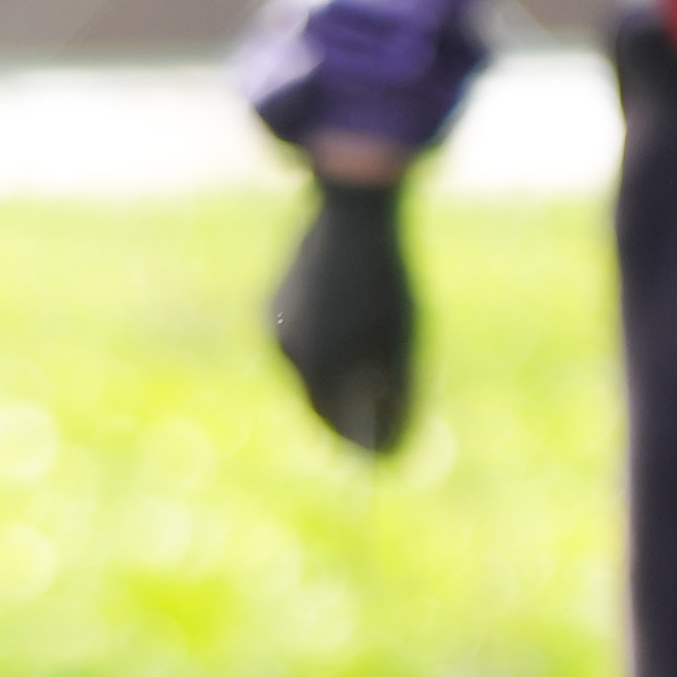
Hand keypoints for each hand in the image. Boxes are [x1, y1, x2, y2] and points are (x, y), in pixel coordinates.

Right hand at [269, 173, 419, 454]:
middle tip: (382, 436)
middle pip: (320, 404)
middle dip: (349, 421)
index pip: (340, 426)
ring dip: (336, 385)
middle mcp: (290, 354)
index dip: (365, 448)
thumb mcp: (404, 341)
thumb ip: (396, 394)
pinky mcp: (273, 309)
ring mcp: (276, 330)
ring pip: (310, 375)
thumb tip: (392, 443)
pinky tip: (345, 345)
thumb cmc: (387, 280)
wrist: (351, 214)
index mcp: (320, 365)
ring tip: (366, 395)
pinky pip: (300, 346)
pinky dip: (324, 353)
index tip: (387, 462)